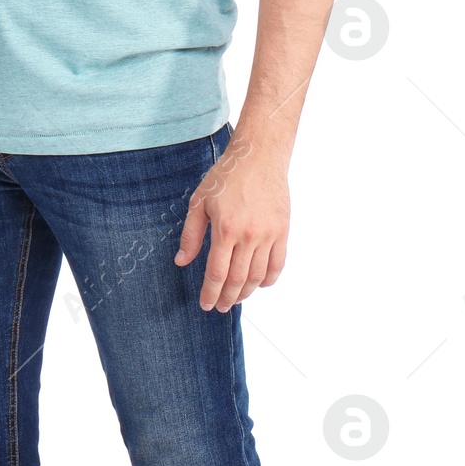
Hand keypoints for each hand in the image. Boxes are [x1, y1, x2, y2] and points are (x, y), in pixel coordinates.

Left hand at [174, 134, 289, 312]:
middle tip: (219, 306)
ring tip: (236, 298)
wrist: (258, 158)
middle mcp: (249, 236)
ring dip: (247, 292)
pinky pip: (277, 264)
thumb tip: (181, 261)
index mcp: (225, 229)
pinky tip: (259, 284)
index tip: (205, 304)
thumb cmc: (226, 176)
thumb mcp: (199, 202)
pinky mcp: (282, 232)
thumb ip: (191, 234)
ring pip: (258, 276)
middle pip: (238, 280)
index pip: (217, 273)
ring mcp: (268, 235)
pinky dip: (268, 279)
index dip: (210, 293)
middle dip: (227, 298)